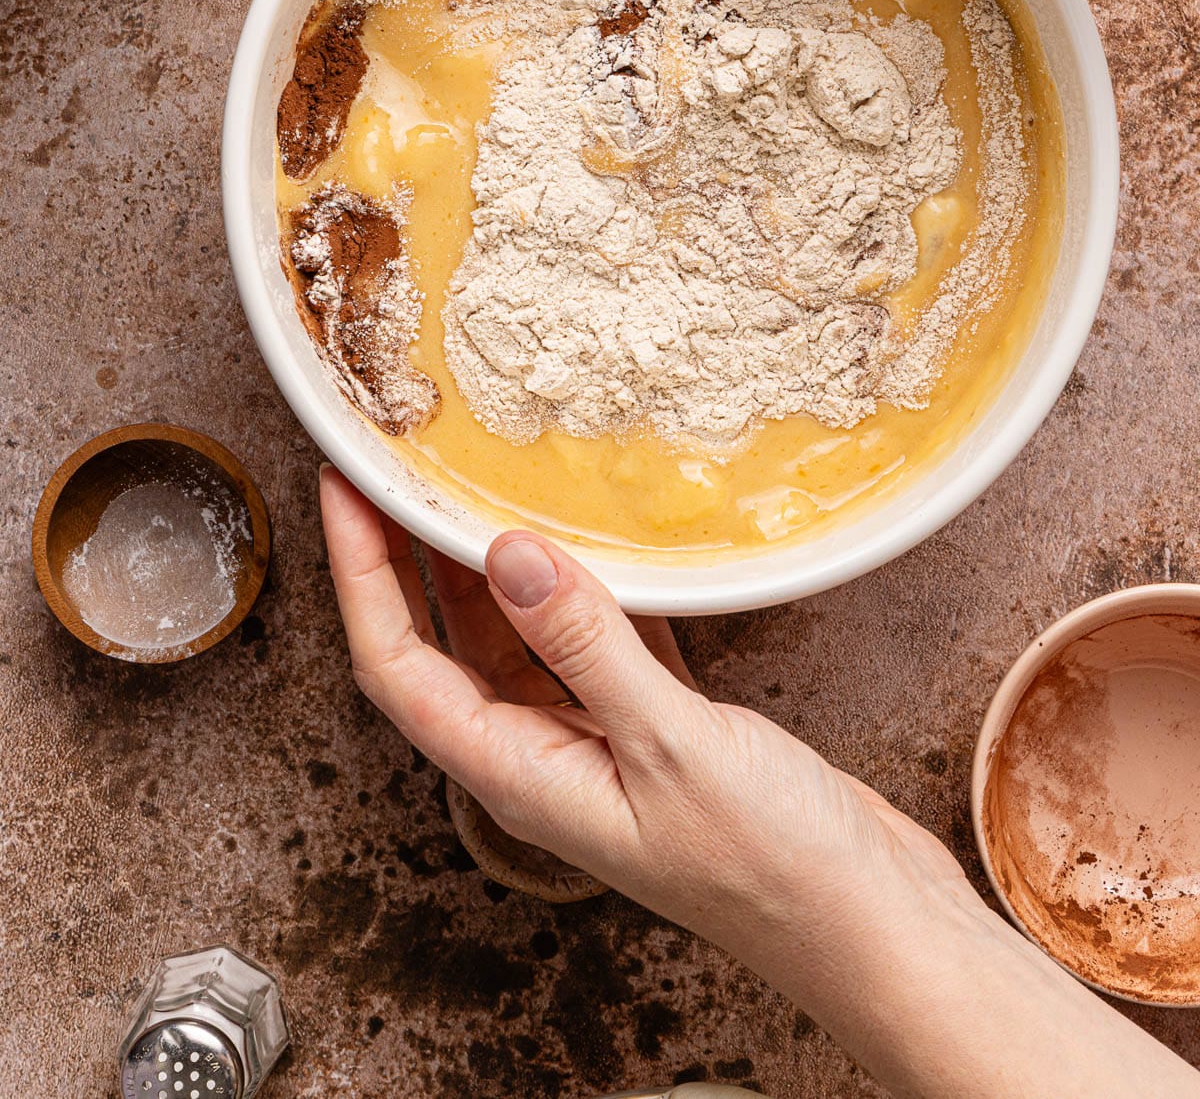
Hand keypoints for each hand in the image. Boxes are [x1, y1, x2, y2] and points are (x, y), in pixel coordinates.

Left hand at [319, 466, 1199, 1098]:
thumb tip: (505, 552)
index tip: (346, 488)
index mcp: (521, 773)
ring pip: (517, 632)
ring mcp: (599, 736)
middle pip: (445, 641)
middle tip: (396, 460)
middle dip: (407, 554)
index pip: (400, 666)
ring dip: (489, 559)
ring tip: (469, 475)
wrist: (872, 924)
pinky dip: (578, 580)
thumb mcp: (670, 748)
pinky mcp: (656, 719)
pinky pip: (592, 633)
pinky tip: (587, 528)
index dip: (361, 576)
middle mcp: (544, 753)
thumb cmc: (774, 869)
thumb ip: (586, 646)